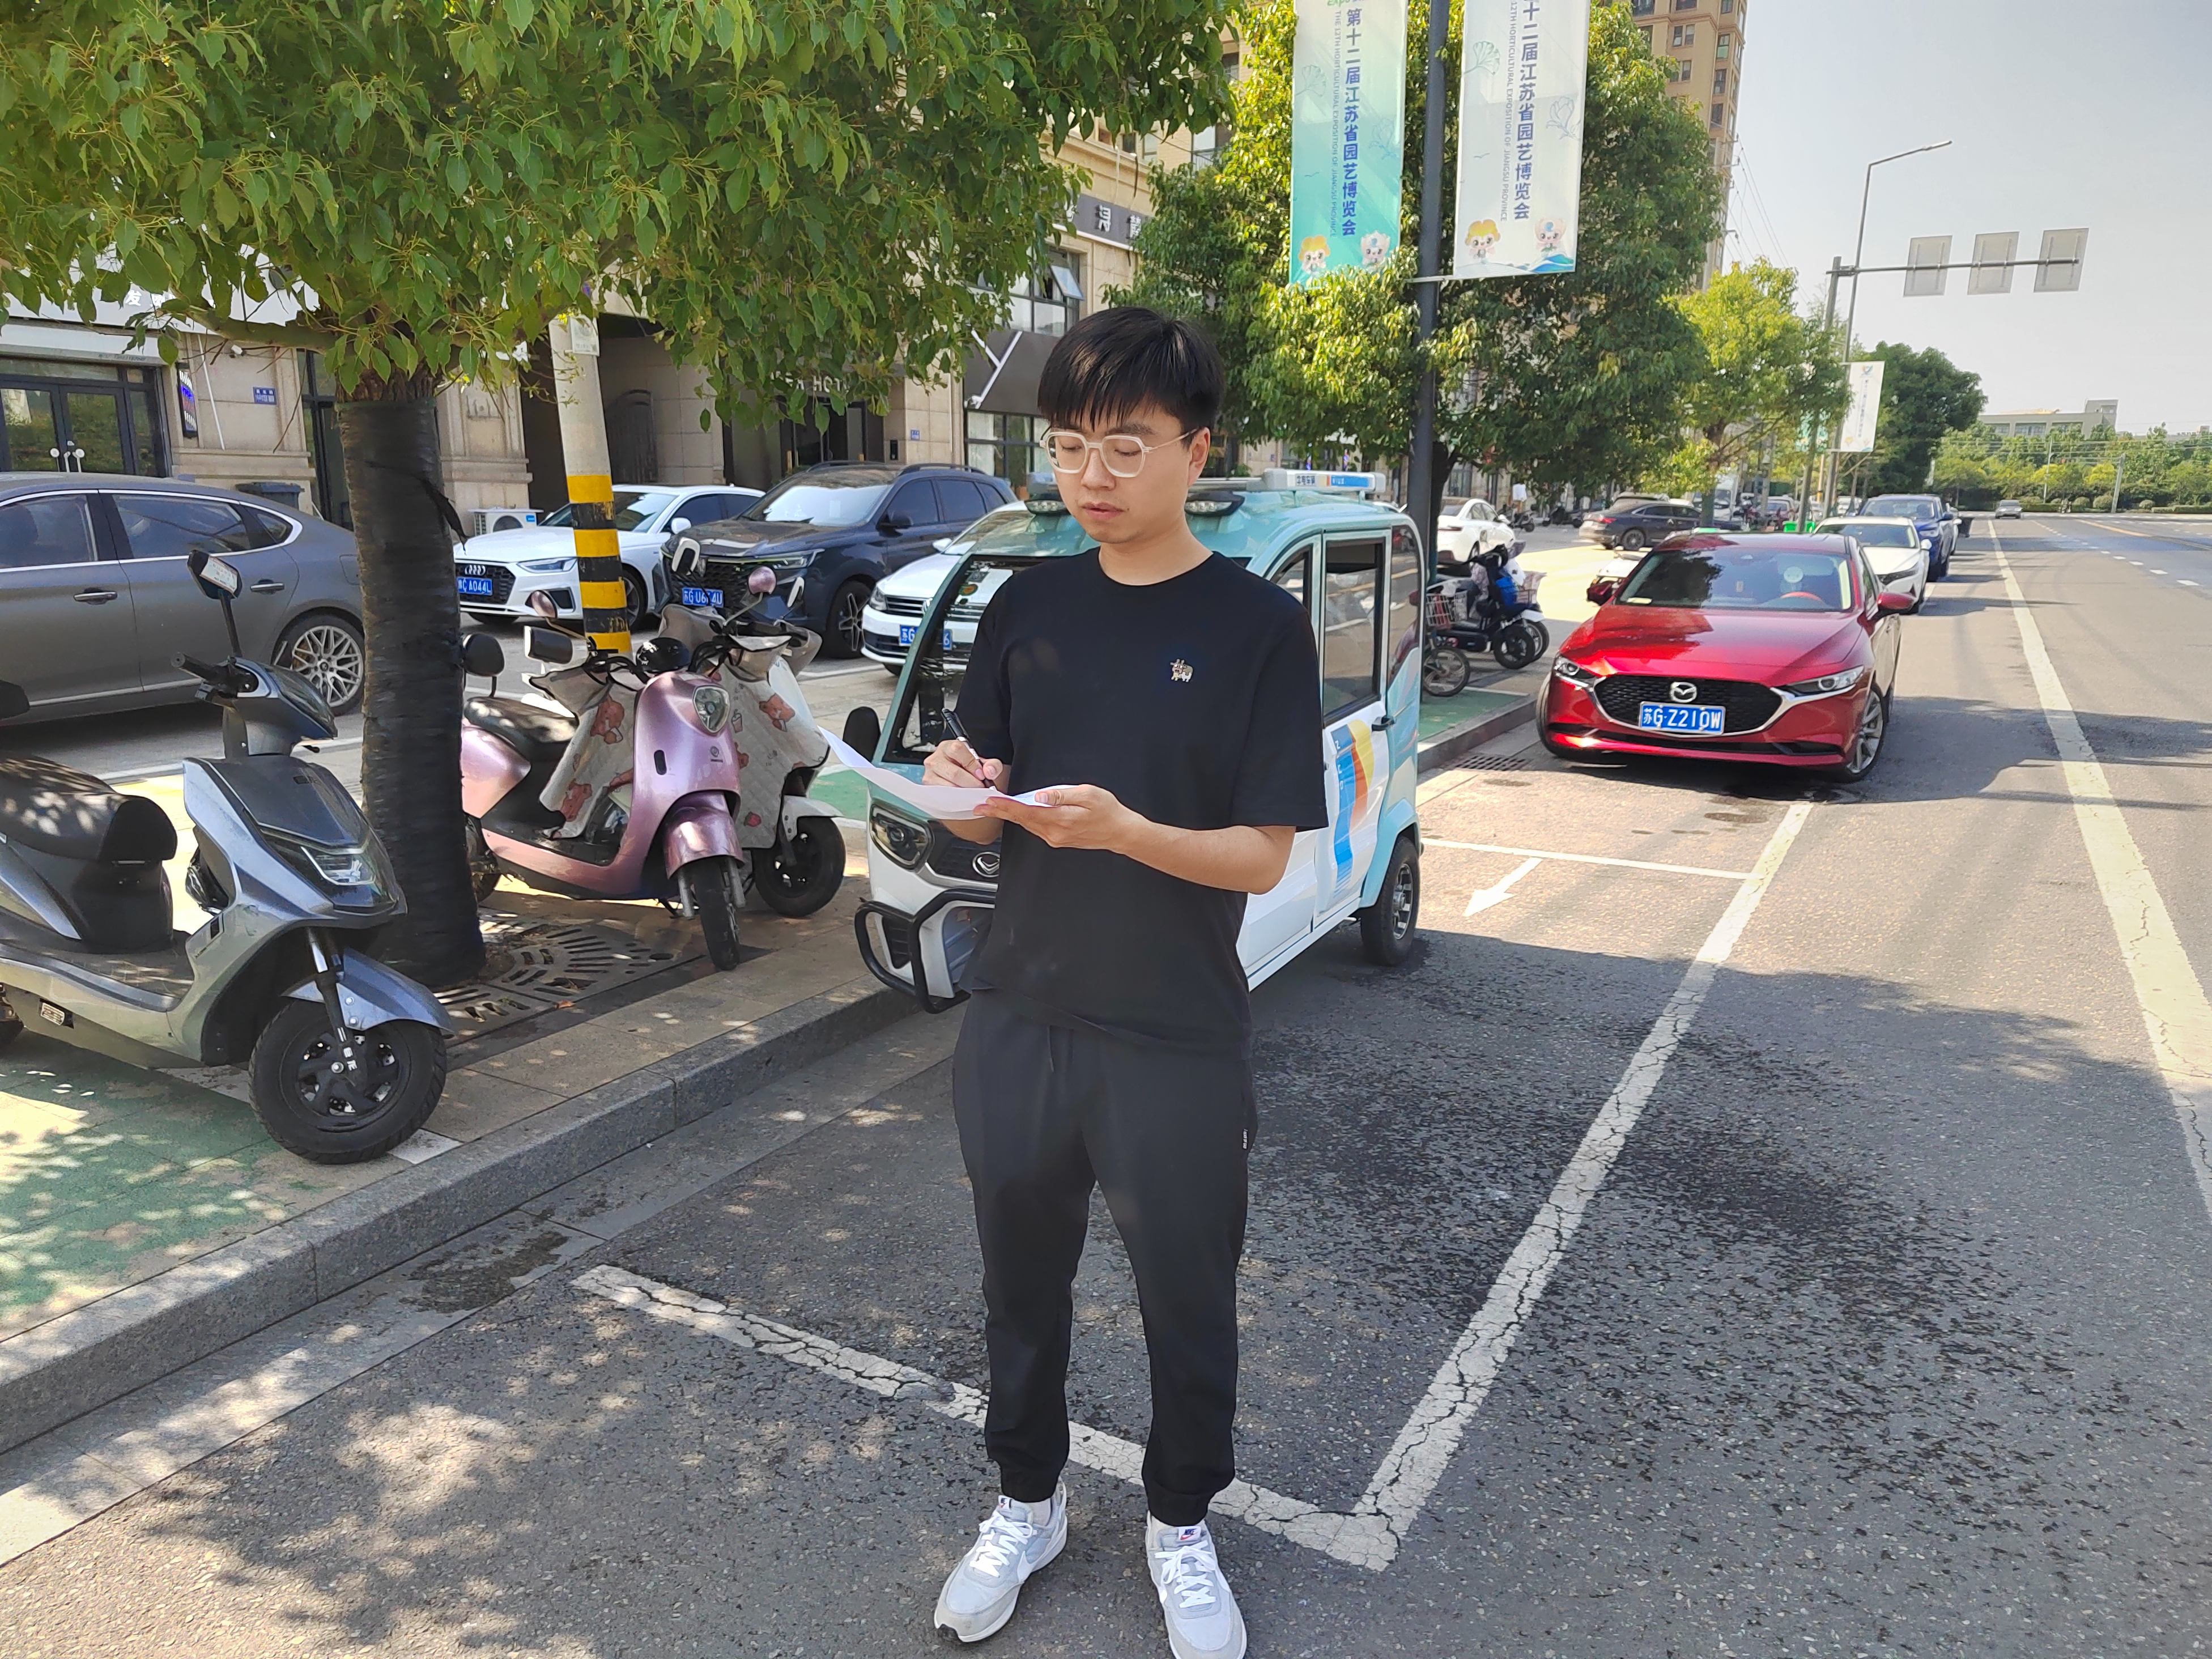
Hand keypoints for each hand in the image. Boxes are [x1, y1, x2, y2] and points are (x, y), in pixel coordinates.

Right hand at [923, 737, 1002, 790]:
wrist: (962, 779)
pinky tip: (963, 797)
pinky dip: (955, 798)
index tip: (981, 775)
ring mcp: (930, 774)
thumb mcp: (984, 764)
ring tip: (972, 792)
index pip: (957, 750)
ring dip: (963, 792)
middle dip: (970, 782)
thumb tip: (989, 771)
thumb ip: (992, 765)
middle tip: (979, 787)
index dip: (971, 764)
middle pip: (953, 772)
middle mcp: (936, 759)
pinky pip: (942, 795)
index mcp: (948, 747)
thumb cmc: (970, 770)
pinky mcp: (929, 787)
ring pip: (948, 786)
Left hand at [978, 783, 1141, 851]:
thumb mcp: (1087, 794)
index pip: (1025, 812)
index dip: (1005, 806)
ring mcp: (1055, 838)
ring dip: (1009, 816)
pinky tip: (1016, 814)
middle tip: (980, 806)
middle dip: (1000, 812)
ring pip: (1027, 825)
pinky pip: (1035, 828)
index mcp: (1060, 819)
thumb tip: (1041, 795)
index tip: (989, 802)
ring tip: (993, 808)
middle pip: (1021, 820)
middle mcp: (1054, 833)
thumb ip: (1061, 794)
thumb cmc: (1107, 811)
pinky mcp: (1058, 839)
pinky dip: (1023, 820)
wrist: (1120, 832)